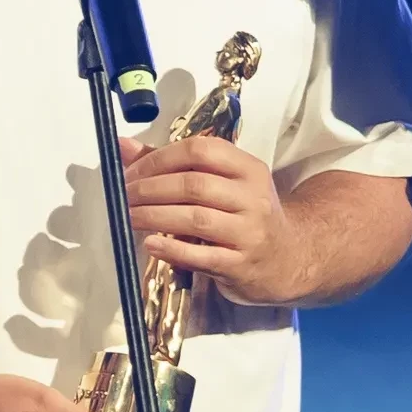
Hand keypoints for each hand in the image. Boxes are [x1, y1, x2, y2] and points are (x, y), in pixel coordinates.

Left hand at [127, 136, 311, 304]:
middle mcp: (252, 197)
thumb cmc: (245, 217)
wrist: (288, 259)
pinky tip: (151, 245)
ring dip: (154, 216)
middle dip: (150, 189)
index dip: (160, 159)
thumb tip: (124, 146)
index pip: (201, 150)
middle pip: (194, 185)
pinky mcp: (242, 264)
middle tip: (124, 196)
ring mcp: (250, 232)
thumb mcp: (222, 184)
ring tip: (129, 217)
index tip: (132, 171)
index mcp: (247, 169)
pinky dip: (172, 250)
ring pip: (196, 219)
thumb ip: (173, 165)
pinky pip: (202, 256)